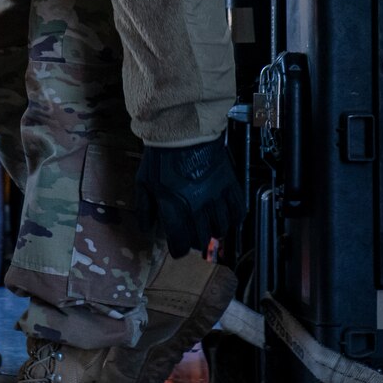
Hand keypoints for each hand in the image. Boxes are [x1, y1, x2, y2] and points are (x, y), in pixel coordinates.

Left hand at [136, 138, 244, 257]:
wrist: (183, 131)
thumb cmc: (161, 157)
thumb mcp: (144, 182)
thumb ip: (145, 208)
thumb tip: (146, 229)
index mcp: (174, 207)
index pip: (180, 242)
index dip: (179, 250)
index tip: (178, 250)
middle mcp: (197, 206)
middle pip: (202, 238)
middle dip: (196, 242)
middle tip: (192, 239)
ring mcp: (215, 196)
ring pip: (221, 227)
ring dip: (214, 232)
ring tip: (209, 228)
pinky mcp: (228, 184)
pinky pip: (238, 209)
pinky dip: (235, 219)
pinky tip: (228, 219)